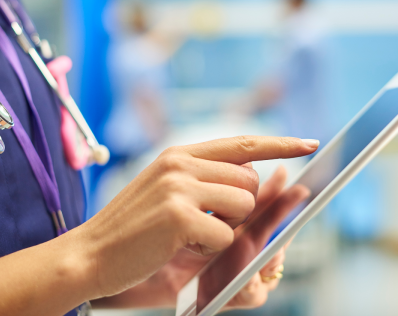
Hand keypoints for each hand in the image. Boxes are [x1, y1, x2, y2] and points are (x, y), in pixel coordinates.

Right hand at [90, 165, 310, 309]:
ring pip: (243, 206)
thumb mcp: (168, 191)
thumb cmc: (133, 228)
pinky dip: (208, 249)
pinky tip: (178, 247)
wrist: (89, 253)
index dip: (279, 144)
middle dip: (240, 209)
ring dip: (225, 228)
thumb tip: (257, 178)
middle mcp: (181, 163)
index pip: (242, 144)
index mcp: (179, 154)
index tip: (308, 144)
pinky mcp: (179, 216)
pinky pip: (225, 236)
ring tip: (188, 234)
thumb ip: (207, 179)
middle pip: (251, 181)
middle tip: (205, 222)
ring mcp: (179, 187)